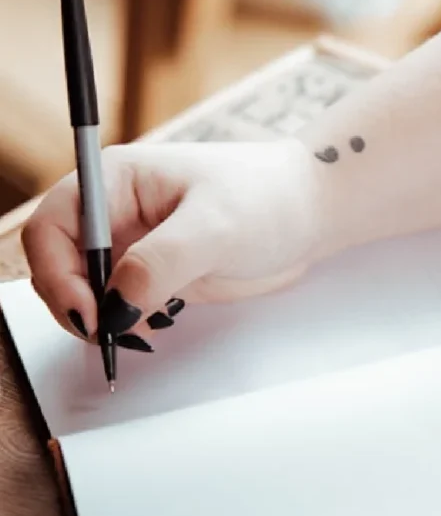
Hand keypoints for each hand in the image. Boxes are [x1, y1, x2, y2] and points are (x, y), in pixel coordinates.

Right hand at [22, 139, 325, 348]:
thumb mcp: (215, 227)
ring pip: (85, 291)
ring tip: (135, 334)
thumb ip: (161, 262)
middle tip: (110, 334)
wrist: (312, 212)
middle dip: (74, 302)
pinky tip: (149, 331)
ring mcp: (134, 245)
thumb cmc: (269, 197)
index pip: (53, 225)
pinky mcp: (155, 274)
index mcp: (117, 180)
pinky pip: (117, 306)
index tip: (88, 310)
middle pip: (58, 264)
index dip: (56, 270)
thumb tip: (115, 305)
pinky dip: (121, 326)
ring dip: (98, 320)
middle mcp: (116, 211)